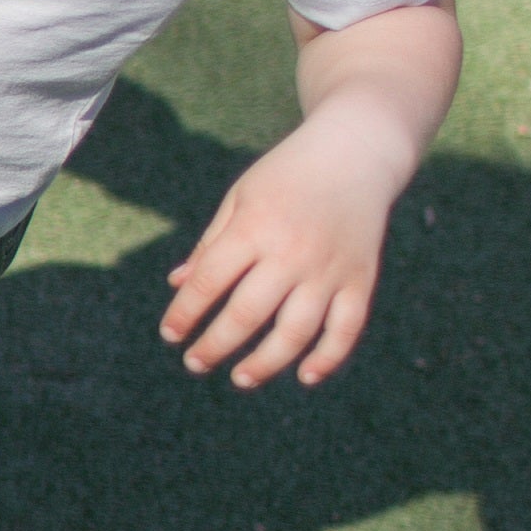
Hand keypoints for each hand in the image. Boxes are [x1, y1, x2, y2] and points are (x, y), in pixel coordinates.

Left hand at [162, 111, 402, 387]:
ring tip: (241, 377)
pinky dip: (328, 358)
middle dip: (215, 346)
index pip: (210, 282)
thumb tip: (177, 286)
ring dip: (265, 363)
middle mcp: (292, 252)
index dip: (185, 314)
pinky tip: (304, 376)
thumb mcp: (240, 199)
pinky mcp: (360, 278)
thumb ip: (210, 244)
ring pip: (295, 332)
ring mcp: (329, 268)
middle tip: (195, 363)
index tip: (170, 335)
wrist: (355, 153)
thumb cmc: (285, 176)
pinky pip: (346, 329)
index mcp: (254, 228)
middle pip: (247, 315)